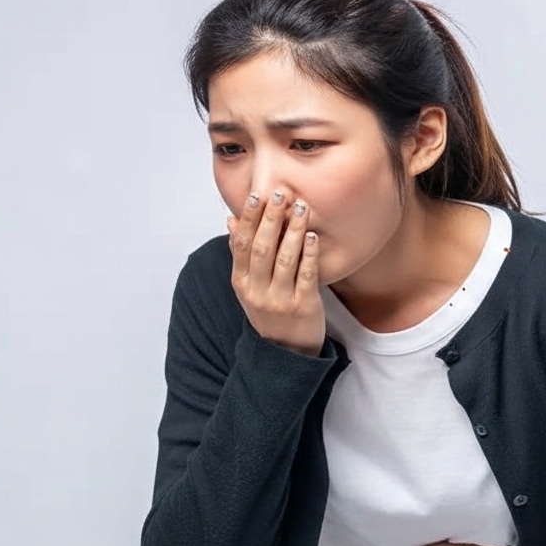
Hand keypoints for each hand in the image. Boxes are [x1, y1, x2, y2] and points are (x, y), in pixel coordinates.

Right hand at [227, 189, 324, 355]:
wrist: (286, 352)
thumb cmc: (269, 311)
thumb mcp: (248, 286)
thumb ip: (242, 254)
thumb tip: (232, 220)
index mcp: (241, 283)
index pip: (242, 245)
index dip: (249, 219)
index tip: (257, 196)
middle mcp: (257, 292)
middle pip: (262, 248)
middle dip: (271, 219)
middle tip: (281, 194)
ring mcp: (280, 300)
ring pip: (285, 259)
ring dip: (293, 230)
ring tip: (301, 208)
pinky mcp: (303, 307)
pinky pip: (306, 276)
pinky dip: (309, 254)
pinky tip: (312, 236)